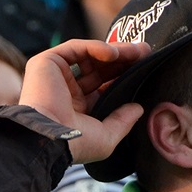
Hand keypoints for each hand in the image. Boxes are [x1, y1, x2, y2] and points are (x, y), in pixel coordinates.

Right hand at [19, 38, 150, 164]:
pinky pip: (75, 48)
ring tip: (137, 51)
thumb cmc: (75, 144)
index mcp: (78, 109)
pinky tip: (114, 52)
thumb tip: (139, 108)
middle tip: (145, 52)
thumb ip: (122, 121)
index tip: (143, 69)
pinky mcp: (47, 62)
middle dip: (122, 60)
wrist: (49, 138)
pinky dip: (95, 47)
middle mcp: (67, 90)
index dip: (122, 77)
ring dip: (114, 51)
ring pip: (89, 55)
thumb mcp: (107, 137)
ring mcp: (56, 75)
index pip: (103, 87)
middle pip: (99, 68)